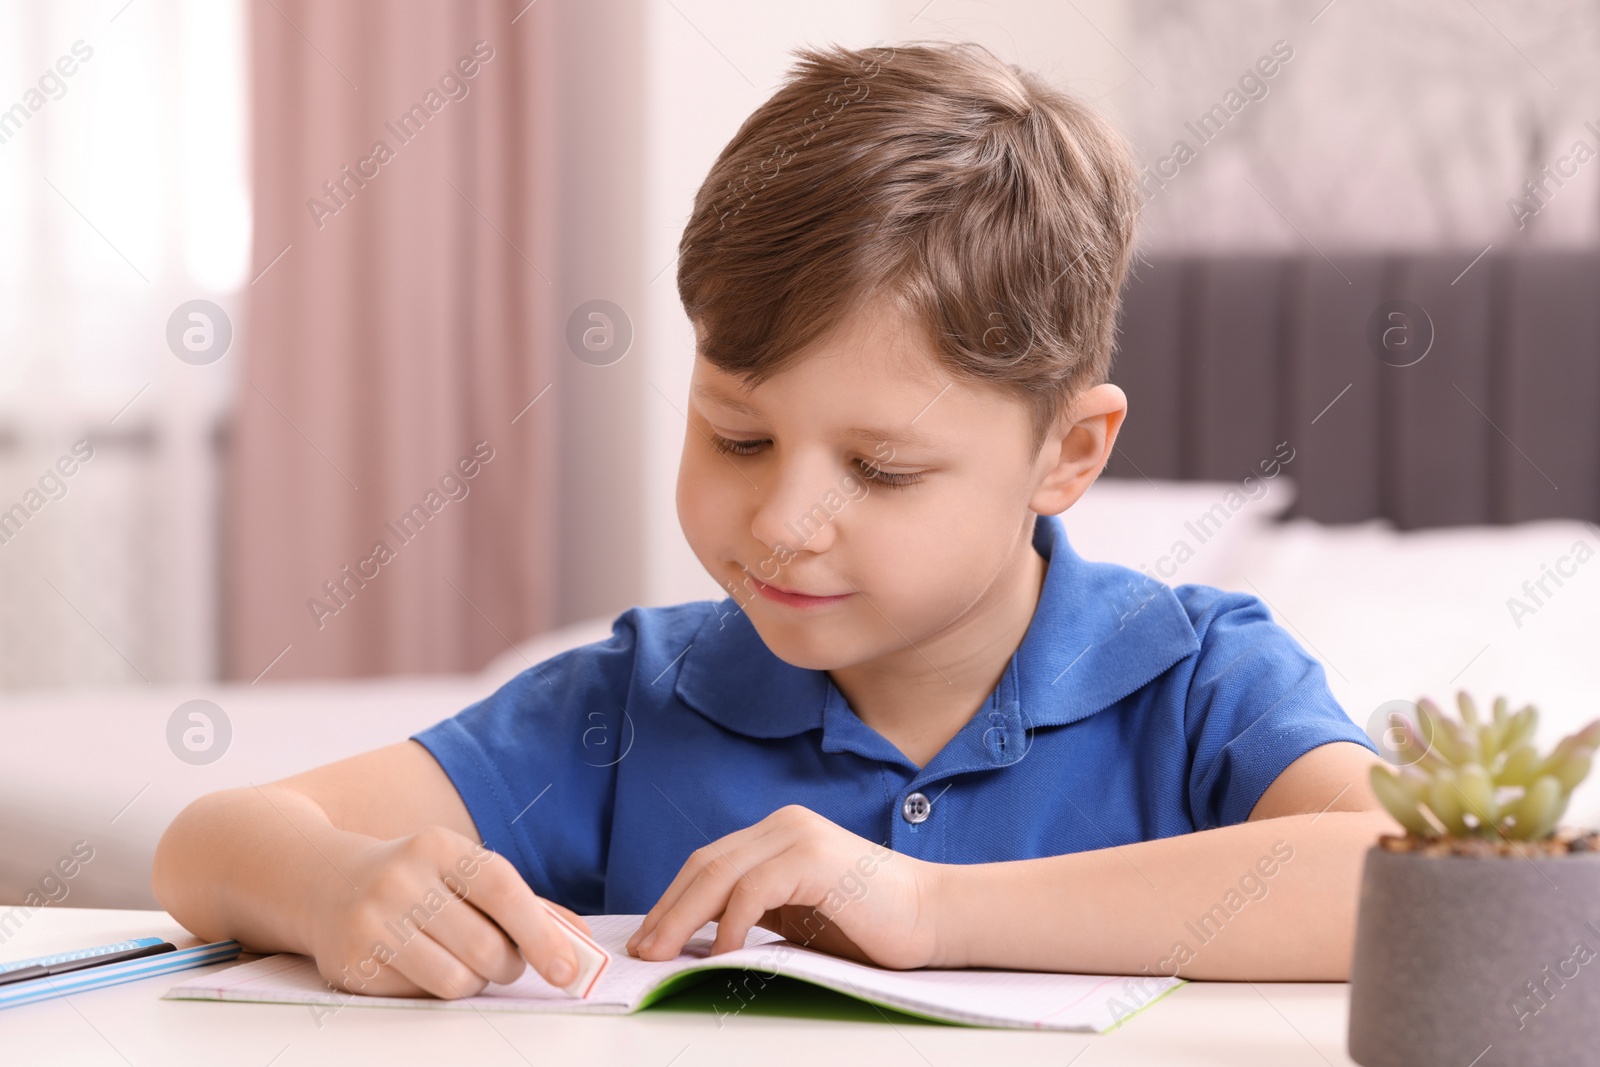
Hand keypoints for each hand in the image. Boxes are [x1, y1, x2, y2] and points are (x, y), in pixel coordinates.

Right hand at [306, 825, 590, 998]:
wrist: (324, 881)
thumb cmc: (415, 879)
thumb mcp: (463, 871)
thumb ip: (523, 903)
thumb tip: (580, 940)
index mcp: (439, 847)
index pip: (501, 889)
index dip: (540, 932)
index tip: (568, 968)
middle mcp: (402, 879)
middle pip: (485, 947)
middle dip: (510, 965)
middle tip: (506, 962)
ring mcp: (372, 922)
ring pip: (455, 980)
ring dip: (474, 982)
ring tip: (463, 962)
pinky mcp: (354, 963)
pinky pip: (420, 996)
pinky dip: (435, 990)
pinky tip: (420, 964)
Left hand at [624, 804, 944, 969]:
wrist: (936, 916)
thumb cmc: (873, 924)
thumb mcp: (799, 914)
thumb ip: (757, 911)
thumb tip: (698, 938)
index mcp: (779, 833)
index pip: (709, 863)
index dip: (673, 901)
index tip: (649, 938)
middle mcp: (783, 824)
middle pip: (705, 865)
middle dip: (667, 910)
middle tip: (642, 951)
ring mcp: (797, 836)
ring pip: (720, 874)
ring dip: (684, 918)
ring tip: (663, 956)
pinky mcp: (812, 857)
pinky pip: (753, 890)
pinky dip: (730, 924)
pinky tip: (719, 955)